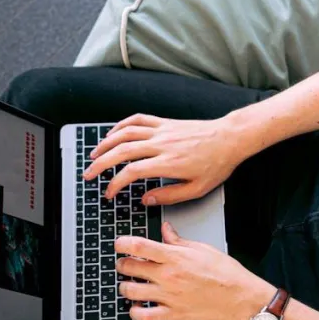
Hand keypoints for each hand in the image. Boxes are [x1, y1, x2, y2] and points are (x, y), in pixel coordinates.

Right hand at [84, 114, 250, 205]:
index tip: (110, 193)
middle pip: (120, 151)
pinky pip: (137, 120)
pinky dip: (121, 125)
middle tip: (89, 174)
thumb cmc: (217, 164)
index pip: (131, 172)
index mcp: (168, 163)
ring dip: (105, 143)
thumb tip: (146, 200)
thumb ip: (169, 195)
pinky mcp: (165, 122)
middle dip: (100, 164)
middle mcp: (161, 144)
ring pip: (125, 133)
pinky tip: (113, 133)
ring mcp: (161, 130)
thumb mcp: (197, 189)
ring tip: (94, 154)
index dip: (115, 184)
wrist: (229, 138)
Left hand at [115, 222, 275, 319]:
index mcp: (175, 257)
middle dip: (122, 264)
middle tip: (124, 264)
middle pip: (130, 268)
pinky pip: (144, 316)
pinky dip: (134, 312)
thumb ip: (179, 240)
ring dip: (125, 287)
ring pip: (131, 291)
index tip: (119, 243)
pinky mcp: (172, 314)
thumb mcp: (203, 249)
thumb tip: (166, 229)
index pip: (139, 246)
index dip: (123, 243)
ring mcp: (168, 296)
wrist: (239, 298)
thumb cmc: (226, 273)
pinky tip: (136, 307)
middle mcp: (168, 276)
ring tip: (128, 285)